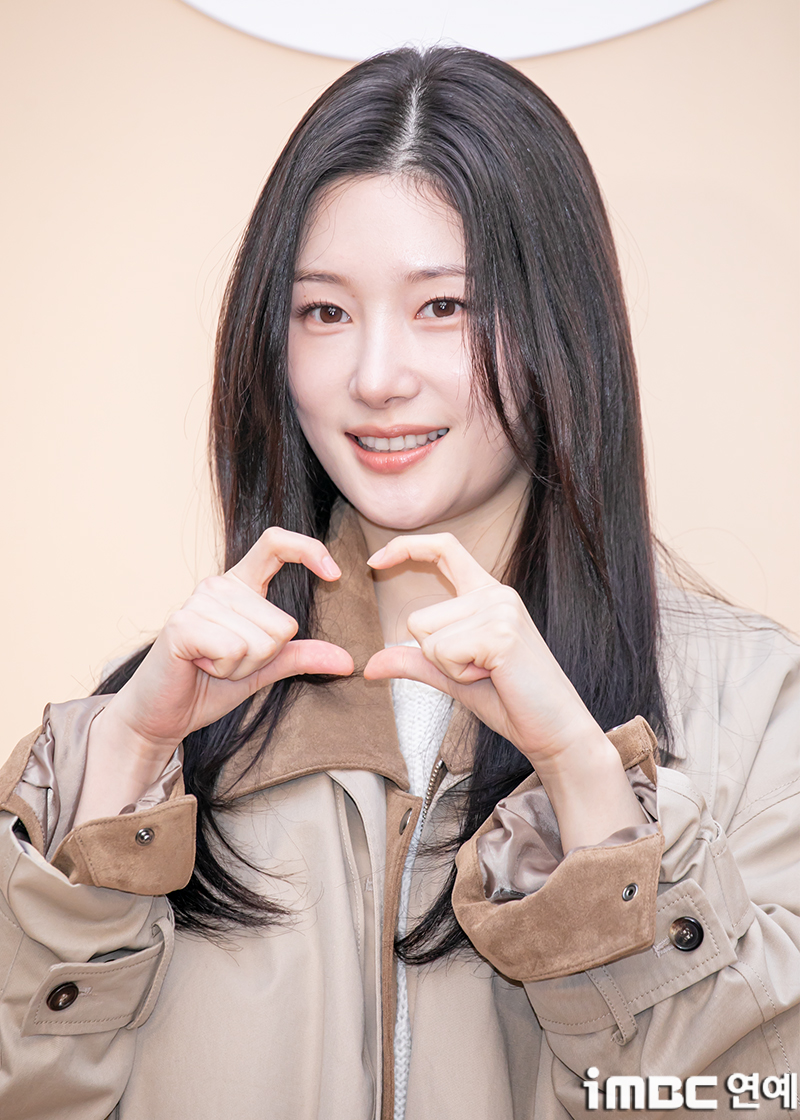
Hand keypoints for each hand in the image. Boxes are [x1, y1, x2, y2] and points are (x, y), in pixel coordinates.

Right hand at [97, 527, 353, 769]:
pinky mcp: (182, 625)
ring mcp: (198, 602)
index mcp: (239, 586)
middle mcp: (218, 586)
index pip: (276, 544)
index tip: (335, 575)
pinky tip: (199, 666)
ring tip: (210, 665)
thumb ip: (301, 657)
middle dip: (264, 657)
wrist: (162, 714)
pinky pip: (235, 649)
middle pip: (282, 623)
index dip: (309, 549)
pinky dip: (225, 669)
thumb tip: (348, 661)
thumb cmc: (208, 686)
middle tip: (227, 663)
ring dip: (241, 667)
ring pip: (261, 641)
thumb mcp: (264, 669)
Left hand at [363, 533, 604, 773]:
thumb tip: (370, 665)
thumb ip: (416, 662)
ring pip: (427, 636)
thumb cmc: (511, 701)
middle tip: (480, 673)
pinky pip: (442, 652)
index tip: (375, 561)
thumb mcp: (453, 677)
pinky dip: (458, 675)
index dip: (406, 547)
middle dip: (435, 658)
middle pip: (419, 619)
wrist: (555, 730)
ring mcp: (500, 608)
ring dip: (448, 668)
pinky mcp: (500, 632)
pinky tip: (493, 678)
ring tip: (489, 675)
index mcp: (487, 594)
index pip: (444, 548)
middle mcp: (495, 593)